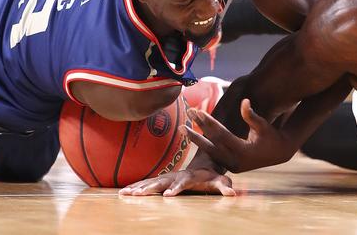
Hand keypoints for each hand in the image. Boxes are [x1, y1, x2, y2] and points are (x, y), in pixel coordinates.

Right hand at [118, 168, 235, 196]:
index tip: (168, 196)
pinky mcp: (163, 179)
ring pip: (152, 182)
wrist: (204, 161)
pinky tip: (123, 192)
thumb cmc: (212, 175)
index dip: (176, 189)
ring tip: (124, 194)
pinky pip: (148, 183)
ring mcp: (168, 177)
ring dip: (138, 188)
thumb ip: (225, 186)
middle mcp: (176, 176)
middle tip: (137, 195)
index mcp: (190, 177)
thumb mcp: (220, 180)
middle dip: (150, 189)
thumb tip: (233, 194)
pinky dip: (136, 187)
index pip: (182, 183)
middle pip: (162, 182)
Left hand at [184, 99, 295, 172]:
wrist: (279, 153)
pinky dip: (204, 145)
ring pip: (210, 151)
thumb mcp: (263, 126)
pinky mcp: (231, 168)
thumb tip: (245, 101)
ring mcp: (232, 166)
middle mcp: (236, 161)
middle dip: (196, 134)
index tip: (197, 111)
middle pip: (212, 145)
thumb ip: (251, 116)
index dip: (208, 123)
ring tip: (183, 128)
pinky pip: (214, 155)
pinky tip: (194, 135)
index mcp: (243, 151)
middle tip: (181, 124)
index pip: (221, 135)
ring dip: (197, 139)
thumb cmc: (271, 135)